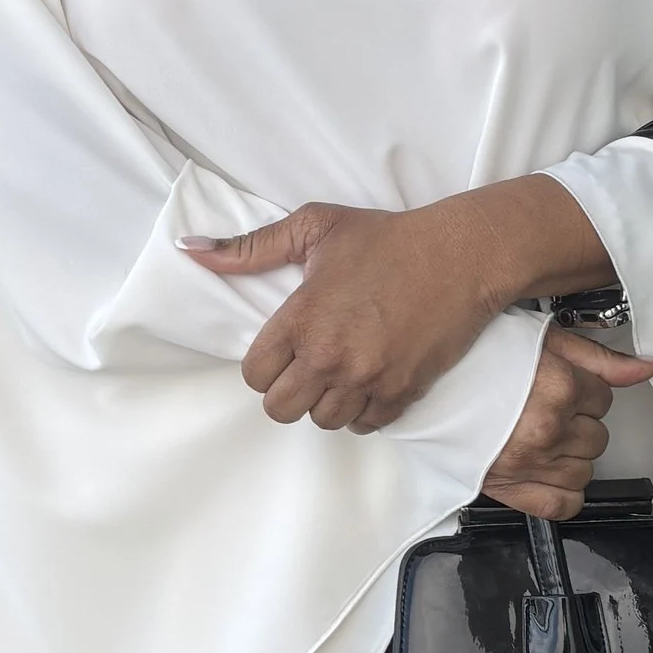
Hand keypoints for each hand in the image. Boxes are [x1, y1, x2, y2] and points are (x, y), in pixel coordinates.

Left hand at [184, 201, 507, 428]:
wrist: (461, 255)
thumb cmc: (386, 238)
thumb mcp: (314, 227)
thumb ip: (250, 247)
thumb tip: (191, 251)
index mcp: (301, 318)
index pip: (254, 375)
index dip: (264, 366)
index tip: (282, 351)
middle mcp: (329, 355)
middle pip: (281, 409)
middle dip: (288, 392)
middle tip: (306, 369)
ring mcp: (367, 377)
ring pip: (323, 421)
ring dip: (326, 403)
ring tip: (338, 375)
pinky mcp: (402, 391)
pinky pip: (366, 425)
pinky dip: (363, 411)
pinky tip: (367, 384)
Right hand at [481, 324, 652, 519]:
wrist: (417, 389)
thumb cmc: (467, 361)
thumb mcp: (538, 340)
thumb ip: (598, 357)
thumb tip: (647, 367)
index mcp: (558, 387)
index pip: (603, 398)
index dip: (583, 391)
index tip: (561, 387)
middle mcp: (548, 427)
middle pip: (597, 435)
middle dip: (577, 422)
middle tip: (545, 409)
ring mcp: (530, 462)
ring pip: (585, 470)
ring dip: (570, 456)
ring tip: (540, 437)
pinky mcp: (510, 489)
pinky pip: (562, 505)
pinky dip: (563, 493)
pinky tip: (548, 473)